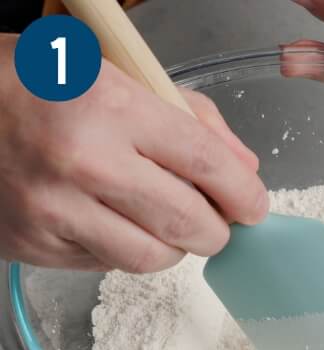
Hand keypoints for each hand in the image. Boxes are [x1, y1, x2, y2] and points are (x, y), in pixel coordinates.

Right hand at [0, 39, 267, 271]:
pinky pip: (110, 265)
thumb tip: (244, 171)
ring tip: (159, 219)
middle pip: (190, 225)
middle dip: (215, 230)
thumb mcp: (116, 76)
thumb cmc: (38, 87)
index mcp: (108, 108)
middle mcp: (83, 163)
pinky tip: (110, 220)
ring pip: (155, 257)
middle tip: (214, 222)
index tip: (253, 206)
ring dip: (172, 246)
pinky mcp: (37, 246)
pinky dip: (124, 248)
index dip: (243, 194)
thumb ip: (189, 119)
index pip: (205, 164)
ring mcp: (56, 210)